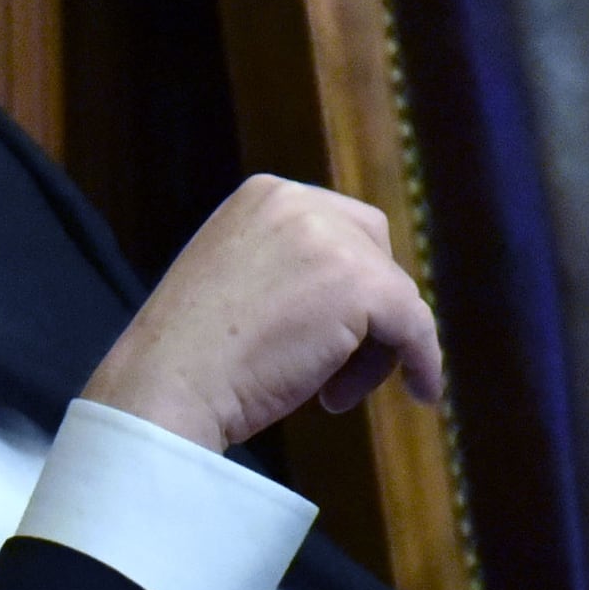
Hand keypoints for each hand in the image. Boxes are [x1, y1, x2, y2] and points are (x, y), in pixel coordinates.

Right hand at [83, 174, 442, 450]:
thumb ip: (284, 266)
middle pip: (375, 252)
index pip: (339, 228)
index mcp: (263, 195)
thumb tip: (349, 292)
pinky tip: (420, 392)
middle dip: (368, 310)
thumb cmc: (188, 354)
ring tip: (332, 394)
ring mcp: (333, 241)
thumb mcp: (234, 279)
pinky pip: (415, 326)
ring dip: (375, 348)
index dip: (344, 283)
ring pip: (394, 295)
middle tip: (335, 366)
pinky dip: (422, 361)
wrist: (166, 384)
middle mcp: (300, 203)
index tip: (330, 330)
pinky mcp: (362, 285)